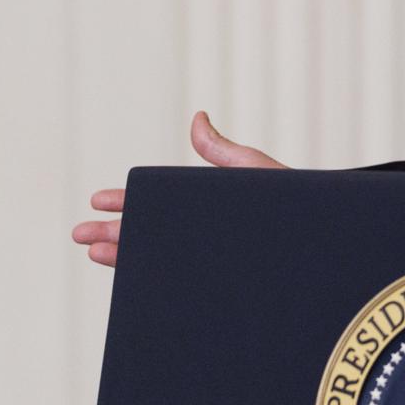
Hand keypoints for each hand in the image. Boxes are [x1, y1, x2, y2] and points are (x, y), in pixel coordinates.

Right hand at [71, 110, 286, 267]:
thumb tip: (198, 116)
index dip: (127, 203)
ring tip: (95, 253)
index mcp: (207, 208)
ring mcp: (209, 261)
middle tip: (80, 234)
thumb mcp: (254, 174)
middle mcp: (205, 235)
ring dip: (124, 256)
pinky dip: (152, 284)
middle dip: (114, 233)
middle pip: (151, 232)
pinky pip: (180, 287)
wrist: (324, 243)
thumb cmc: (297, 206)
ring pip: (158, 259)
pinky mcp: (218, 285)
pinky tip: (128, 281)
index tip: (97, 201)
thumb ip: (222, 152)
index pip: (159, 205)